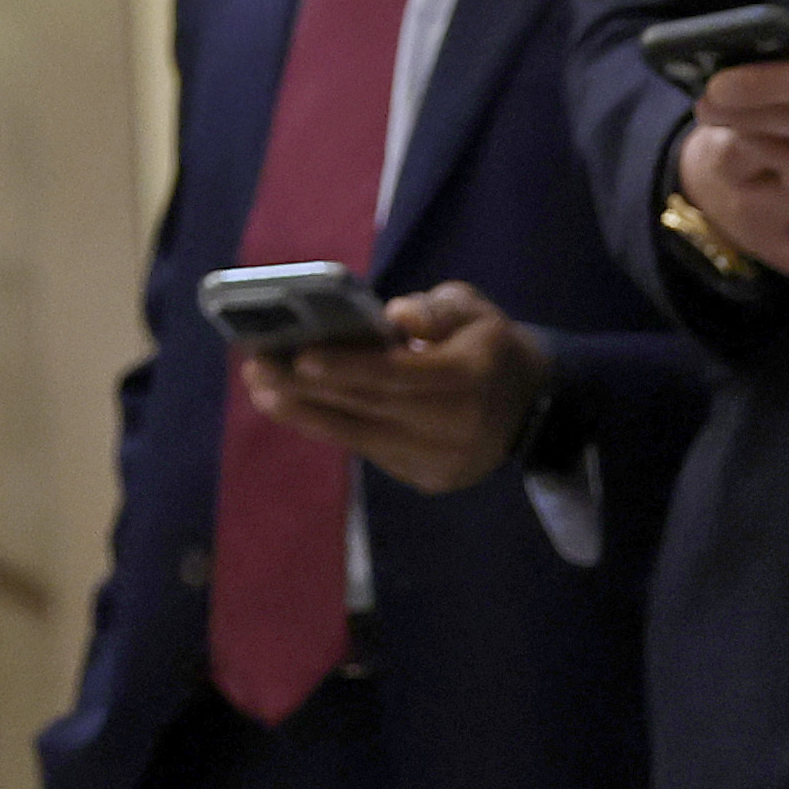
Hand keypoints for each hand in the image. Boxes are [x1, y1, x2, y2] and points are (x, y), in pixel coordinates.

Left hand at [245, 280, 551, 493]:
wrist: (532, 407)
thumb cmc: (487, 344)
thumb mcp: (473, 310)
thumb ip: (436, 309)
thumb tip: (396, 318)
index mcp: (473, 377)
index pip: (403, 376)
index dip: (351, 368)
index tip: (300, 357)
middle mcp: (460, 428)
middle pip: (373, 409)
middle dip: (309, 389)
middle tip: (256, 367)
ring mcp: (444, 462)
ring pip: (364, 437)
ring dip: (306, 413)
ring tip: (260, 388)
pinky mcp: (428, 479)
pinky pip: (371, 450)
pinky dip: (331, 427)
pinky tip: (293, 406)